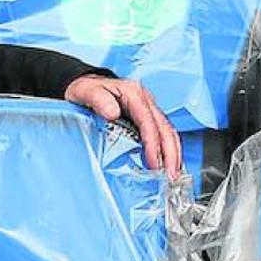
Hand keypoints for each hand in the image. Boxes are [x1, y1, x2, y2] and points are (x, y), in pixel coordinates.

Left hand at [64, 74, 183, 179]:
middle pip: (165, 128)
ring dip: (173, 154)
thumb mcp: (87, 91)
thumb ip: (99, 100)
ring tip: (173, 175)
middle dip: (170, 153)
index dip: (153, 144)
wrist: (87, 85)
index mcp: (134, 93)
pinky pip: (162, 134)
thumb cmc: (87, 89)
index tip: (154, 163)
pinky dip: (168, 150)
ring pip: (168, 132)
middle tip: (170, 175)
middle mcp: (145, 100)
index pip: (148, 122)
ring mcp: (148, 109)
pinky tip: (167, 164)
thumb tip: (113, 113)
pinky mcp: (148, 117)